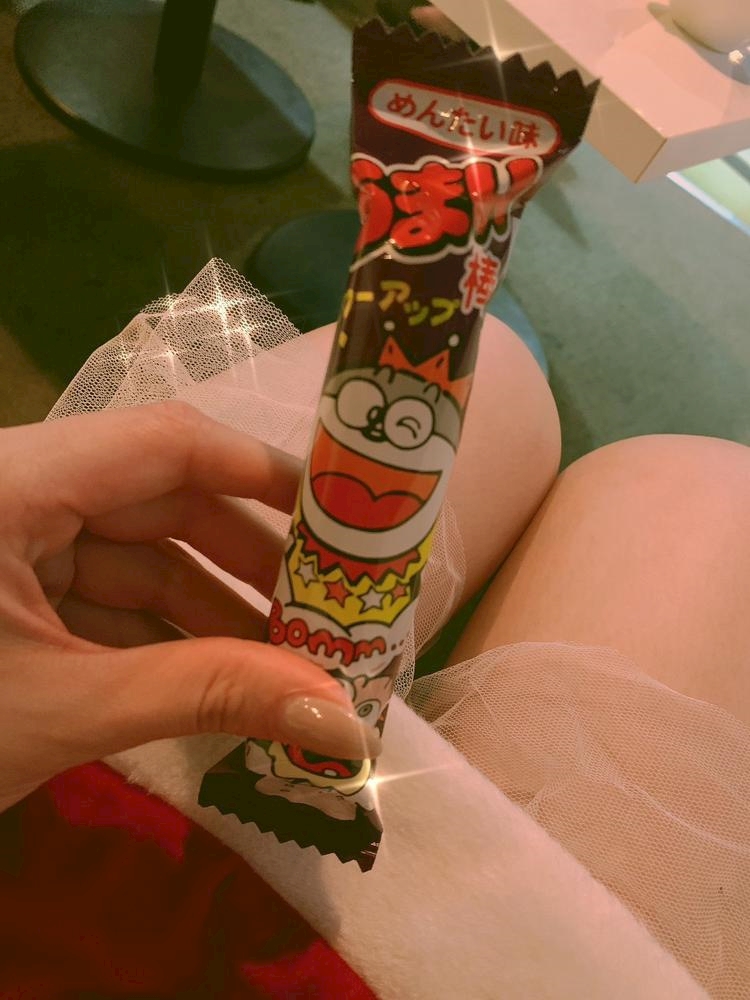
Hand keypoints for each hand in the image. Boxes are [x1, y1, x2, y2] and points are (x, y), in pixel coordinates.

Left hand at [0, 402, 379, 811]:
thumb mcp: (66, 708)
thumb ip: (208, 697)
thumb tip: (343, 720)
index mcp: (17, 481)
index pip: (166, 442)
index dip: (261, 473)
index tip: (339, 516)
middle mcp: (17, 495)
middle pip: (158, 502)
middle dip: (244, 563)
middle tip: (323, 613)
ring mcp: (8, 547)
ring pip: (131, 559)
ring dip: (206, 611)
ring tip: (283, 662)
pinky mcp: (2, 596)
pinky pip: (97, 599)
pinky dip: (155, 638)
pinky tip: (212, 679)